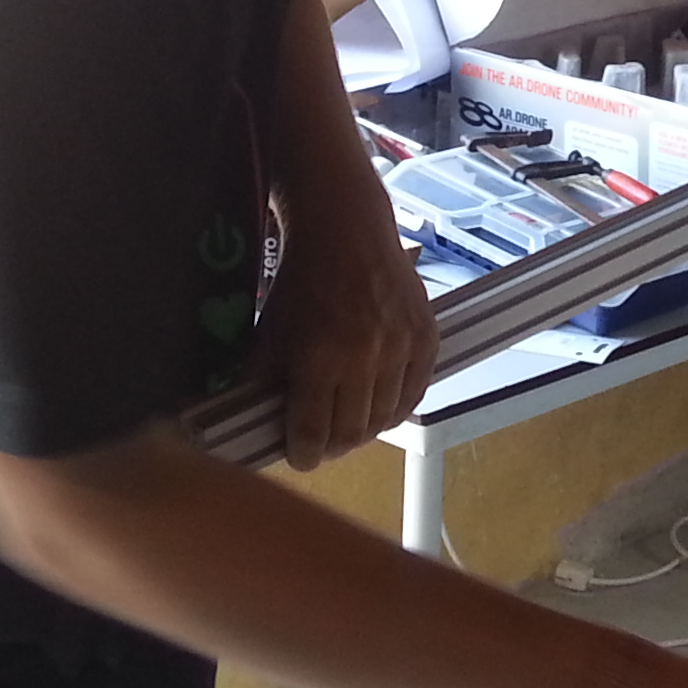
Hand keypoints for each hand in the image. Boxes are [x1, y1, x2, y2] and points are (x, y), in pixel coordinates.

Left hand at [261, 210, 438, 471]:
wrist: (346, 230)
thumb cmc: (301, 280)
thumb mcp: (271, 332)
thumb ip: (266, 381)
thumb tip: (260, 423)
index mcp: (318, 358)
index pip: (313, 431)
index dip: (304, 454)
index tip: (299, 458)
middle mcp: (364, 357)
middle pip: (352, 433)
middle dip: (333, 446)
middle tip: (323, 444)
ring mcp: (401, 347)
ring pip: (385, 418)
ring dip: (365, 429)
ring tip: (350, 424)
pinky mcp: (427, 337)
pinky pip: (416, 393)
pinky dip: (397, 407)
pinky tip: (381, 405)